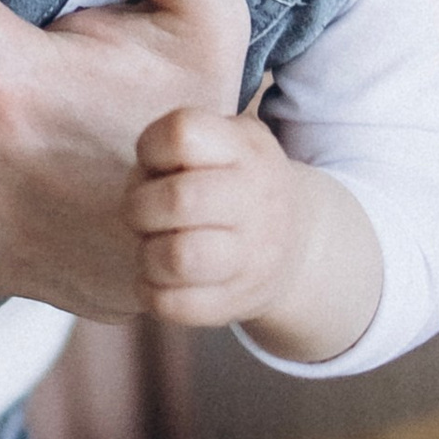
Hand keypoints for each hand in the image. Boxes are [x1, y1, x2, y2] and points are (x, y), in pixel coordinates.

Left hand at [126, 108, 380, 359]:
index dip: (150, 147)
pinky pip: (174, 305)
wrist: (299, 244)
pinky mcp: (236, 302)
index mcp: (246, 148)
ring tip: (151, 247)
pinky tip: (157, 278)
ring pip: (177, 258)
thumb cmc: (235, 183)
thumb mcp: (226, 142)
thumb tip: (142, 179)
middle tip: (142, 212)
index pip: (182, 133)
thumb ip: (177, 144)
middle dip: (139, 206)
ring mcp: (251, 257)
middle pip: (178, 199)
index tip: (154, 164)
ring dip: (145, 253)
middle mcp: (256, 200)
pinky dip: (150, 292)